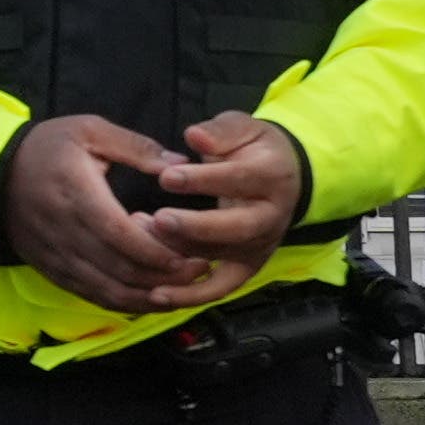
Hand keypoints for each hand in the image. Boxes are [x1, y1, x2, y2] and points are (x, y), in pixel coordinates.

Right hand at [0, 116, 230, 314]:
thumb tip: (180, 164)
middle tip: (200, 271)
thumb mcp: (89, 130)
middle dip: (164, 276)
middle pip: (119, 268)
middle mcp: (66, 232)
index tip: (192, 253)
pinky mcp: (53, 270)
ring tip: (181, 291)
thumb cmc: (46, 148)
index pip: (120, 234)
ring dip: (147, 296)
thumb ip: (136, 147)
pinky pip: (91, 295)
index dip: (157, 251)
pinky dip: (123, 302)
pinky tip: (149, 299)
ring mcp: (58, 256)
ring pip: (107, 289)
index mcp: (78, 194)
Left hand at [145, 112, 312, 287]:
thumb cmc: (252, 148)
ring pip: (221, 257)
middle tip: (157, 219)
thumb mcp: (241, 128)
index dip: (203, 180)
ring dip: (181, 254)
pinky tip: (157, 294)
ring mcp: (260, 246)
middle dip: (195, 226)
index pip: (239, 180)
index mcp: (273, 176)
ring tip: (141, 241)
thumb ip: (219, 132)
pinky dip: (191, 296)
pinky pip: (220, 288)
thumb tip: (195, 136)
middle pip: (236, 228)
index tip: (166, 176)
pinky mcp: (247, 268)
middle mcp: (271, 216)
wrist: (283, 175)